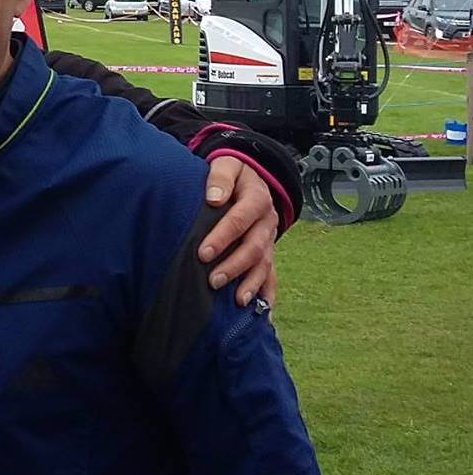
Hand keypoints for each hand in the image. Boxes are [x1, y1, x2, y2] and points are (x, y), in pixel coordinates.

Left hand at [196, 157, 278, 308]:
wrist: (251, 178)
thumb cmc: (232, 174)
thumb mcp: (227, 164)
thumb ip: (220, 177)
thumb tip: (214, 199)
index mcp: (256, 199)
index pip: (240, 219)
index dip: (223, 236)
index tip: (203, 251)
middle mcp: (267, 222)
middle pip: (254, 247)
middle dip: (233, 265)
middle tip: (212, 279)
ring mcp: (269, 239)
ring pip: (264, 264)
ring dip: (250, 283)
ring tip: (236, 300)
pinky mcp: (268, 251)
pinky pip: (272, 275)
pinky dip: (268, 293)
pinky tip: (262, 310)